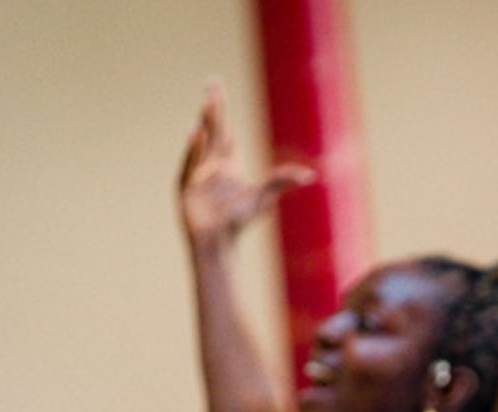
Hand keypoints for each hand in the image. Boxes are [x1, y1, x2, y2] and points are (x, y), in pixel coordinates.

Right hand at [177, 81, 314, 244]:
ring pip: (202, 142)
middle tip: (212, 83)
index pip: (224, 132)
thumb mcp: (263, 199)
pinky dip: (195, 147)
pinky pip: (192, 162)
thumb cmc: (238, 221)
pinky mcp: (187, 185)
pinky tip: (197, 131)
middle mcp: (210, 164)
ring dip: (205, 122)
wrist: (219, 242)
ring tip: (208, 103)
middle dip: (213, 108)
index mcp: (226, 164)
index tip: (217, 89)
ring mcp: (197, 173)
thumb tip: (309, 176)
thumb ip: (282, 183)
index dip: (221, 112)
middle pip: (213, 130)